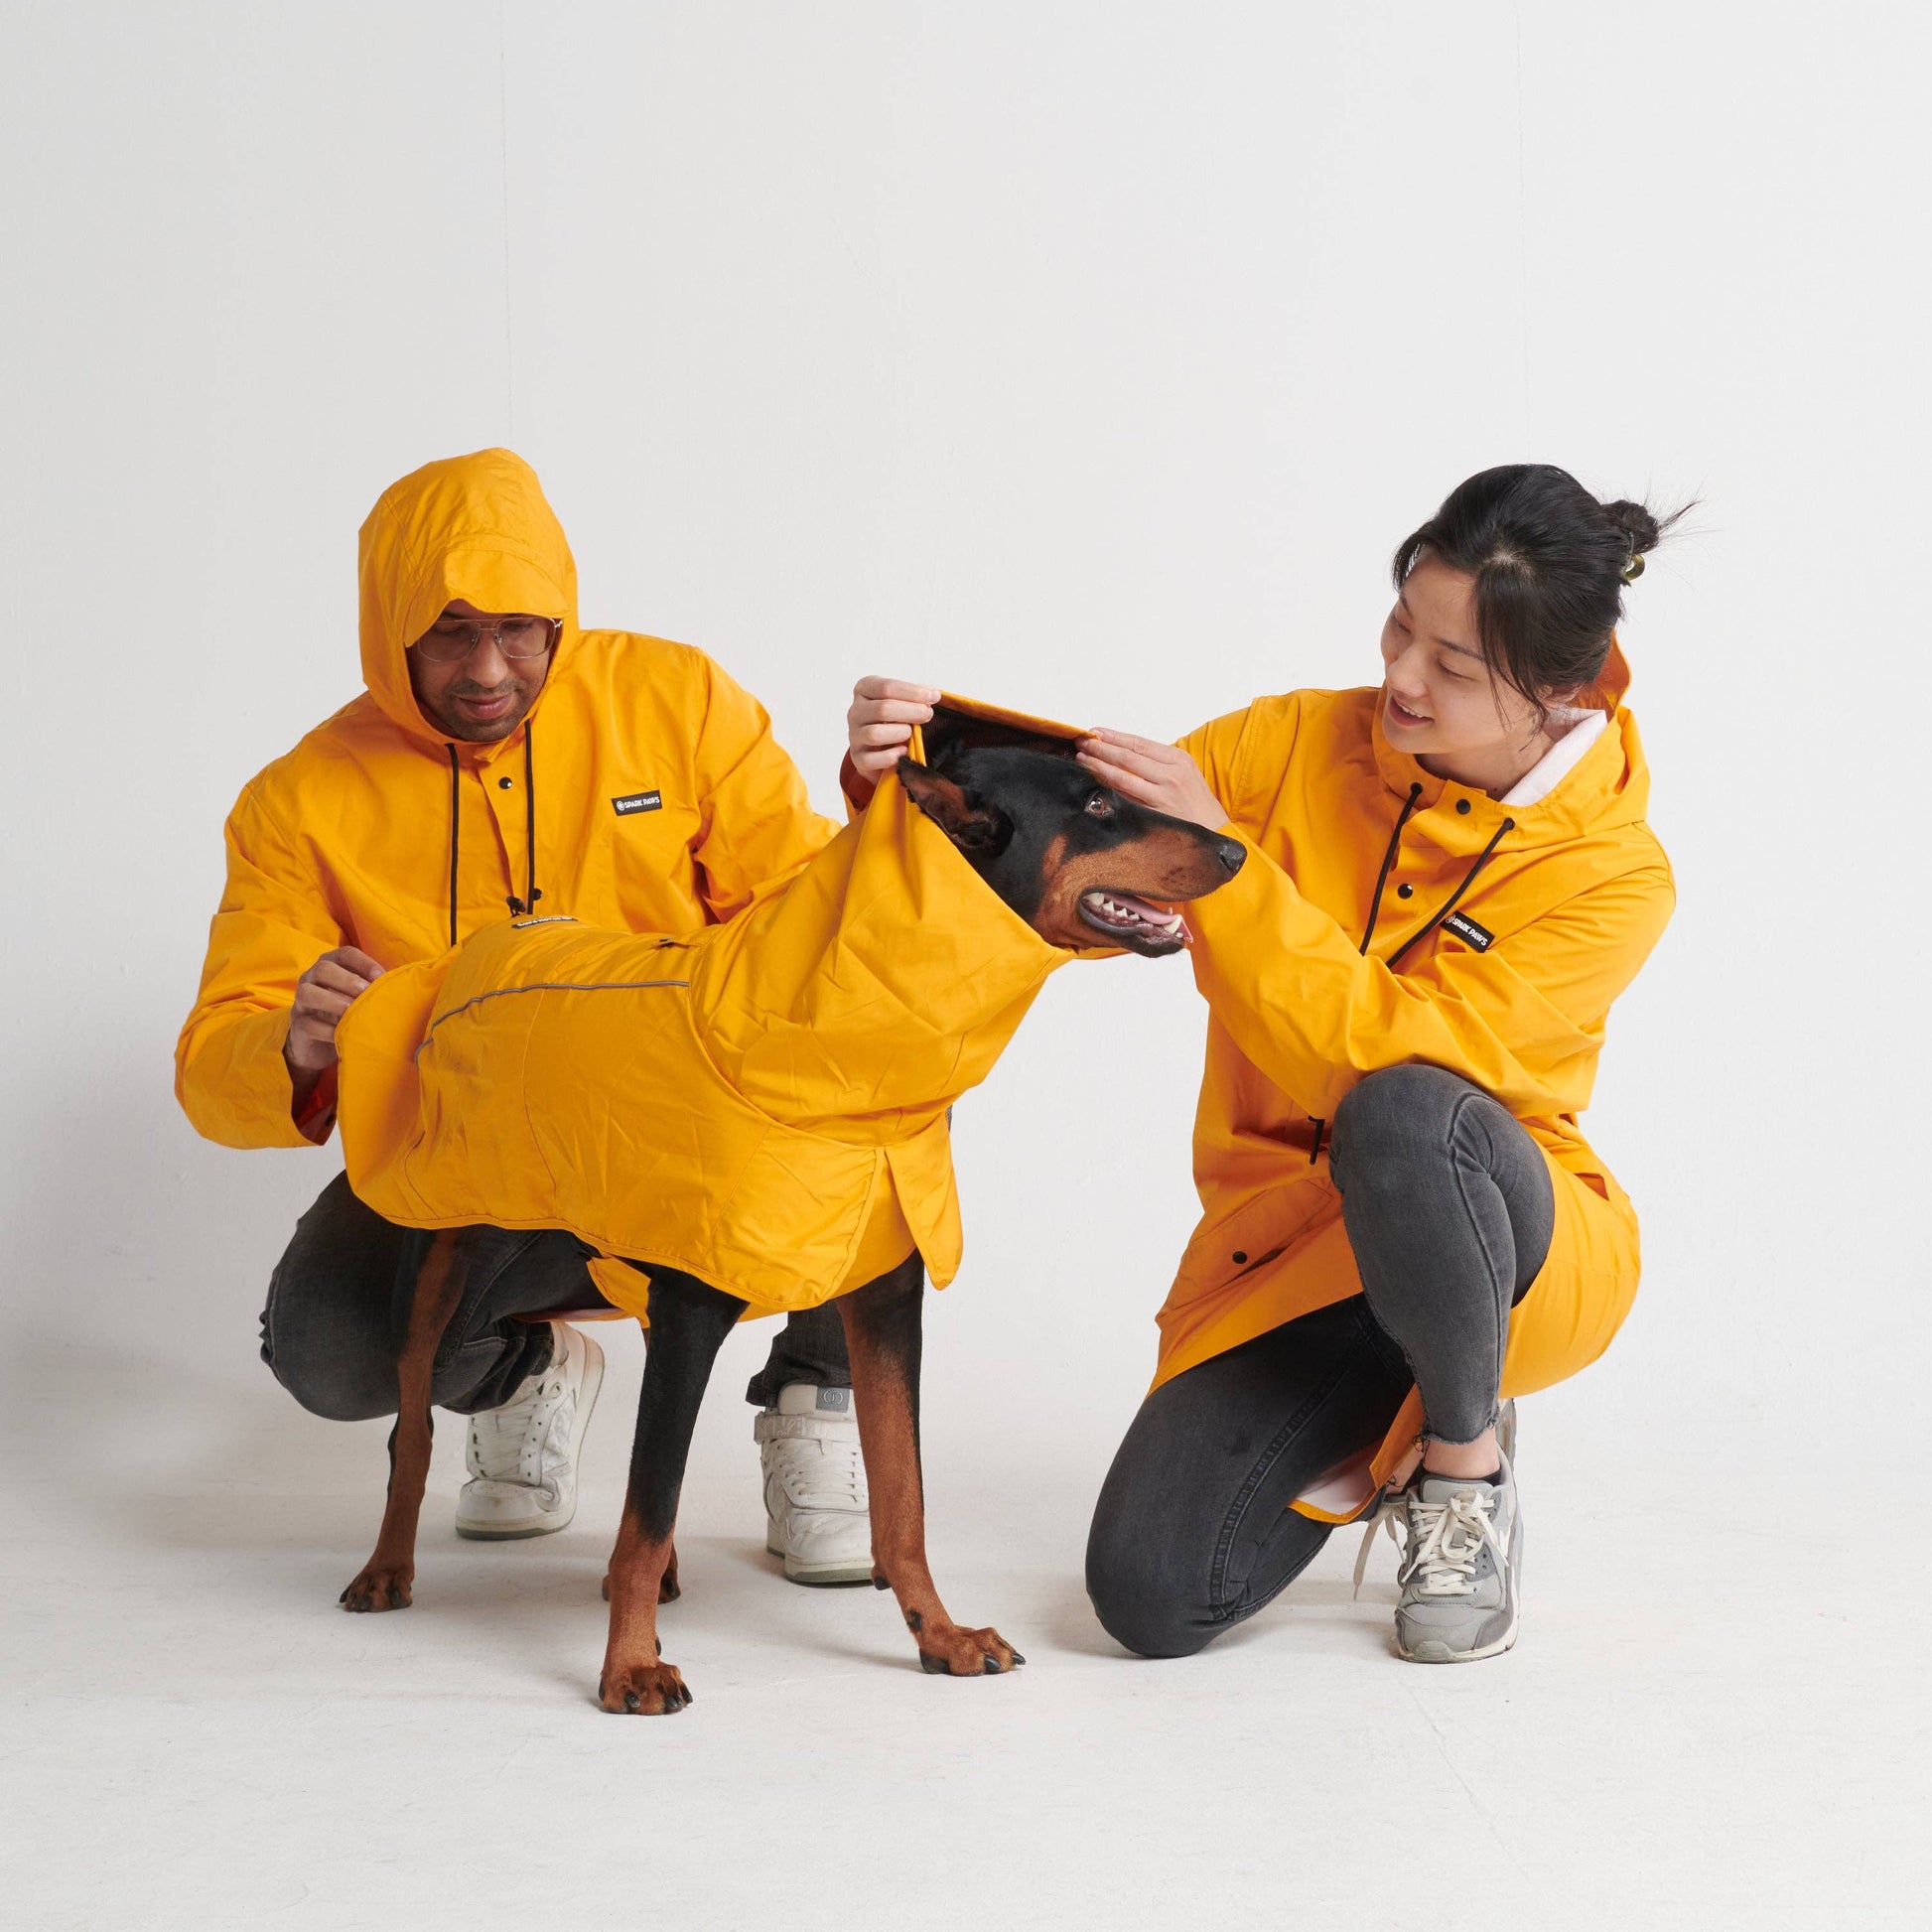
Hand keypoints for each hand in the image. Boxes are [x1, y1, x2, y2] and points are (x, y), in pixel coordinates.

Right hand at [285, 946, 384, 1072]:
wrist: (318, 1044)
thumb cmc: (346, 1013)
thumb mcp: (359, 997)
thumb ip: (373, 987)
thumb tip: (402, 985)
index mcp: (330, 965)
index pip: (345, 954)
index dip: (363, 963)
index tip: (381, 976)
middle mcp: (312, 978)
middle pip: (323, 969)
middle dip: (346, 979)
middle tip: (364, 991)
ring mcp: (301, 1001)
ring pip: (308, 993)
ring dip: (332, 1000)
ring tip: (350, 1010)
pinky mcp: (298, 1024)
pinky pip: (308, 1023)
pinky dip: (326, 1028)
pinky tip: (342, 1033)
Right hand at [848, 676, 939, 777]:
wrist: (879, 746)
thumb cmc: (893, 719)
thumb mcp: (902, 700)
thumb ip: (916, 696)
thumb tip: (932, 694)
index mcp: (865, 690)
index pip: (887, 687)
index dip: (913, 692)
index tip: (934, 696)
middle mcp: (855, 711)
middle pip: (882, 709)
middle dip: (912, 712)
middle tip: (928, 715)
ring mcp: (854, 735)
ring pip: (875, 733)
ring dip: (901, 733)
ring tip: (912, 733)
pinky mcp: (858, 758)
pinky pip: (872, 759)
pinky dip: (891, 756)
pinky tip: (904, 751)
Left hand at [1076, 730, 1229, 831]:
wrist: (1219, 835)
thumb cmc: (1197, 806)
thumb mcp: (1185, 776)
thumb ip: (1159, 764)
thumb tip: (1123, 753)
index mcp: (1179, 760)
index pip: (1139, 744)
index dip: (1114, 737)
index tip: (1094, 732)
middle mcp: (1172, 774)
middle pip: (1127, 757)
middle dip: (1100, 748)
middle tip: (1080, 742)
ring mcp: (1164, 795)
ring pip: (1123, 776)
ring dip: (1098, 766)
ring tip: (1082, 759)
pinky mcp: (1156, 814)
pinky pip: (1126, 798)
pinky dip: (1108, 789)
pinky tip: (1094, 784)